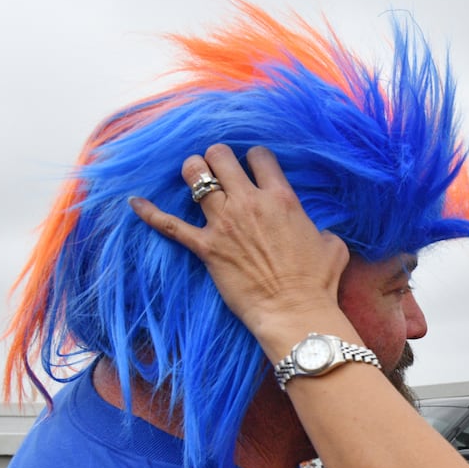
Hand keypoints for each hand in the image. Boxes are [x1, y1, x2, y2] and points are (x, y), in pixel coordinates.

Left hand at [129, 144, 351, 356]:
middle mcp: (249, 202)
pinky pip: (170, 224)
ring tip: (194, 176)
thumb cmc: (317, 282)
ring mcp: (224, 223)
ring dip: (193, 172)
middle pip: (220, 157)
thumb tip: (317, 230)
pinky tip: (135, 202)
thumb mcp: (332, 245)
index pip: (259, 156)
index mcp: (281, 198)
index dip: (255, 158)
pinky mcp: (206, 247)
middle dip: (217, 158)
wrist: (295, 311)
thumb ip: (321, 227)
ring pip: (195, 177)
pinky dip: (150, 212)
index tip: (254, 168)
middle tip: (219, 168)